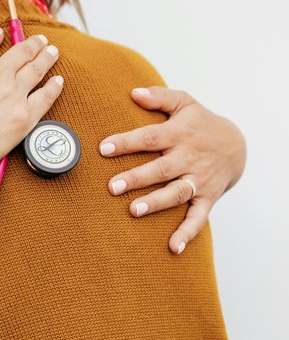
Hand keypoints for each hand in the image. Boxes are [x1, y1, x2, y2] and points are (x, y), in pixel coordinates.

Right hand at [0, 27, 63, 182]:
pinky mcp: (25, 117)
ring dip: (46, 58)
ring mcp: (14, 94)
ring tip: (52, 52)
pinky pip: (46, 97)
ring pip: (37, 69)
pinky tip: (58, 81)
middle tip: (40, 40)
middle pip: (21, 52)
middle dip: (32, 44)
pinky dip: (54, 87)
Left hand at [98, 86, 245, 254]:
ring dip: (156, 203)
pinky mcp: (207, 198)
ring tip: (133, 211)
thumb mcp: (184, 103)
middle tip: (112, 186)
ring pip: (176, 193)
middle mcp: (189, 158)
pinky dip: (187, 233)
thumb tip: (134, 92)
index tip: (103, 148)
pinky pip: (198, 218)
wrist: (237, 145)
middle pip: (161, 169)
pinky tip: (173, 247)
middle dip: (137, 178)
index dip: (127, 142)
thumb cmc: (200, 123)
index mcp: (179, 134)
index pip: (150, 137)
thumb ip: (159, 97)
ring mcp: (198, 180)